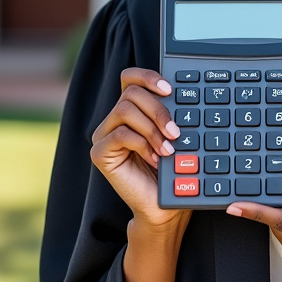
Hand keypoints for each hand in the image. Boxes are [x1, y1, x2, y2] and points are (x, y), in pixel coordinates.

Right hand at [90, 67, 189, 228]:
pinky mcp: (99, 153)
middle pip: (130, 93)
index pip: (130, 78)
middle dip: (158, 109)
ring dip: (152, 128)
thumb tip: (183, 92)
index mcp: (131, 109)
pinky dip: (142, 144)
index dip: (148, 77)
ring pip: (124, 110)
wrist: (163, 205)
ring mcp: (103, 135)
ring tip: (169, 148)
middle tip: (176, 131)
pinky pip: (120, 135)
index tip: (170, 89)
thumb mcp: (173, 134)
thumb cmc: (171, 169)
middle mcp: (114, 119)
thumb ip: (170, 113)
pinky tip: (155, 158)